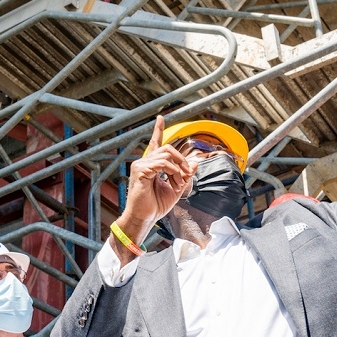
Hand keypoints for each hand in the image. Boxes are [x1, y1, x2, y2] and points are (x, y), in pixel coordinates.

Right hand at [116, 116, 196, 245]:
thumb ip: (185, 175)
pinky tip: (174, 181)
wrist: (145, 218)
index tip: (161, 118)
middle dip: (182, 160)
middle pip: (168, 149)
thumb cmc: (156, 206)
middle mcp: (144, 162)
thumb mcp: (176, 189)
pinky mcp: (140, 171)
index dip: (158, 130)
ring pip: (167, 155)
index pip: (155, 143)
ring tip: (179, 183)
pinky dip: (173, 172)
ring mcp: (140, 165)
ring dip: (178, 169)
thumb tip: (195, 162)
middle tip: (186, 175)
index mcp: (151, 165)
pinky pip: (162, 164)